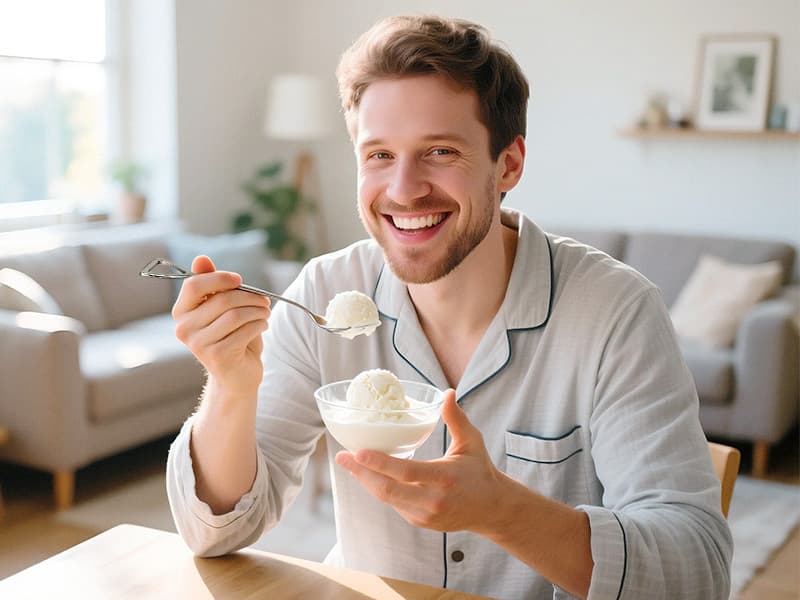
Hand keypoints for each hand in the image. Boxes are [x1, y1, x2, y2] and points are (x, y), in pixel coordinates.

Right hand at [172, 255, 269, 396]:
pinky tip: (262, 326)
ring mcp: (199, 344)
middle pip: (222, 299)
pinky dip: (259, 324)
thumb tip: (201, 258)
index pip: (194, 285)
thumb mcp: (222, 308)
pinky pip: (244, 331)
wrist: (237, 376)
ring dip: (258, 311)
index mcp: (181, 312)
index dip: (219, 278)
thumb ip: (212, 284)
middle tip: (264, 300)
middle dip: (249, 296)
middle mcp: (184, 329)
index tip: (240, 280)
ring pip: (235, 315)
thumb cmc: (231, 336)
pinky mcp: (217, 356)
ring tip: (265, 313)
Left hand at [335, 390, 504, 532]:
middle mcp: (432, 500)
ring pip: (386, 498)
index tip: (358, 451)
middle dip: (361, 473)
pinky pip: (393, 503)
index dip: (379, 463)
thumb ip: (456, 418)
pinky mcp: (420, 521)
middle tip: (342, 456)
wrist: (492, 509)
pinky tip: (368, 474)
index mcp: (444, 478)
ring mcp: (424, 514)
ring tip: (350, 463)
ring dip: (366, 480)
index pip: (406, 472)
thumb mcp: (472, 442)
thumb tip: (447, 392)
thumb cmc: (481, 470)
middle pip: (387, 489)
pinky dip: (379, 488)